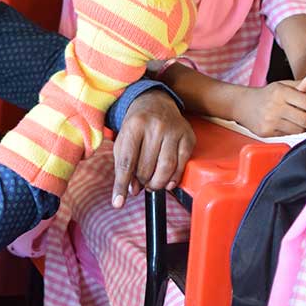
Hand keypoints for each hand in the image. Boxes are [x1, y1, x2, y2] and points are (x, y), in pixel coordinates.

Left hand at [112, 91, 195, 207]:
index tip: (118, 203)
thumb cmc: (136, 125)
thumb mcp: (123, 140)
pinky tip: (167, 182)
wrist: (155, 102)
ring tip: (151, 184)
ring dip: (157, 183)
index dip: (122, 185)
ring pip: (165, 168)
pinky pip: (182, 164)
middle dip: (141, 182)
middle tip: (140, 184)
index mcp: (134, 125)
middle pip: (146, 167)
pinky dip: (173, 178)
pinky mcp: (188, 136)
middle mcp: (155, 126)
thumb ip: (123, 165)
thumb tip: (132, 190)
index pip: (127, 162)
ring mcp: (174, 131)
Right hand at [232, 79, 305, 136]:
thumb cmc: (268, 95)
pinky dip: (296, 132)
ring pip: (298, 129)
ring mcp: (269, 121)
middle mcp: (275, 107)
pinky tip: (298, 127)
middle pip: (305, 120)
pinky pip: (288, 134)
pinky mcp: (265, 132)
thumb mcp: (284, 85)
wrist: (242, 105)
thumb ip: (302, 85)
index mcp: (281, 92)